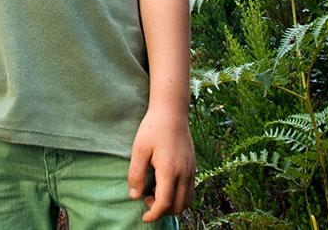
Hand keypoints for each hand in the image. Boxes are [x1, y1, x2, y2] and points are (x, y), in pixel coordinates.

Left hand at [127, 107, 194, 222]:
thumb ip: (136, 174)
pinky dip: (179, 195)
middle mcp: (184, 173)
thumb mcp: (139, 150)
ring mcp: (191, 170)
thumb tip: (134, 196)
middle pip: (179, 206)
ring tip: (156, 192)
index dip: (154, 214)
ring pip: (187, 200)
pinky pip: (190, 190)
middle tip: (147, 199)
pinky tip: (165, 184)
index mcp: (170, 170)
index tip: (144, 217)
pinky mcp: (193, 166)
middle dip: (163, 210)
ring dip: (173, 204)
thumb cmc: (153, 128)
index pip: (165, 203)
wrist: (172, 111)